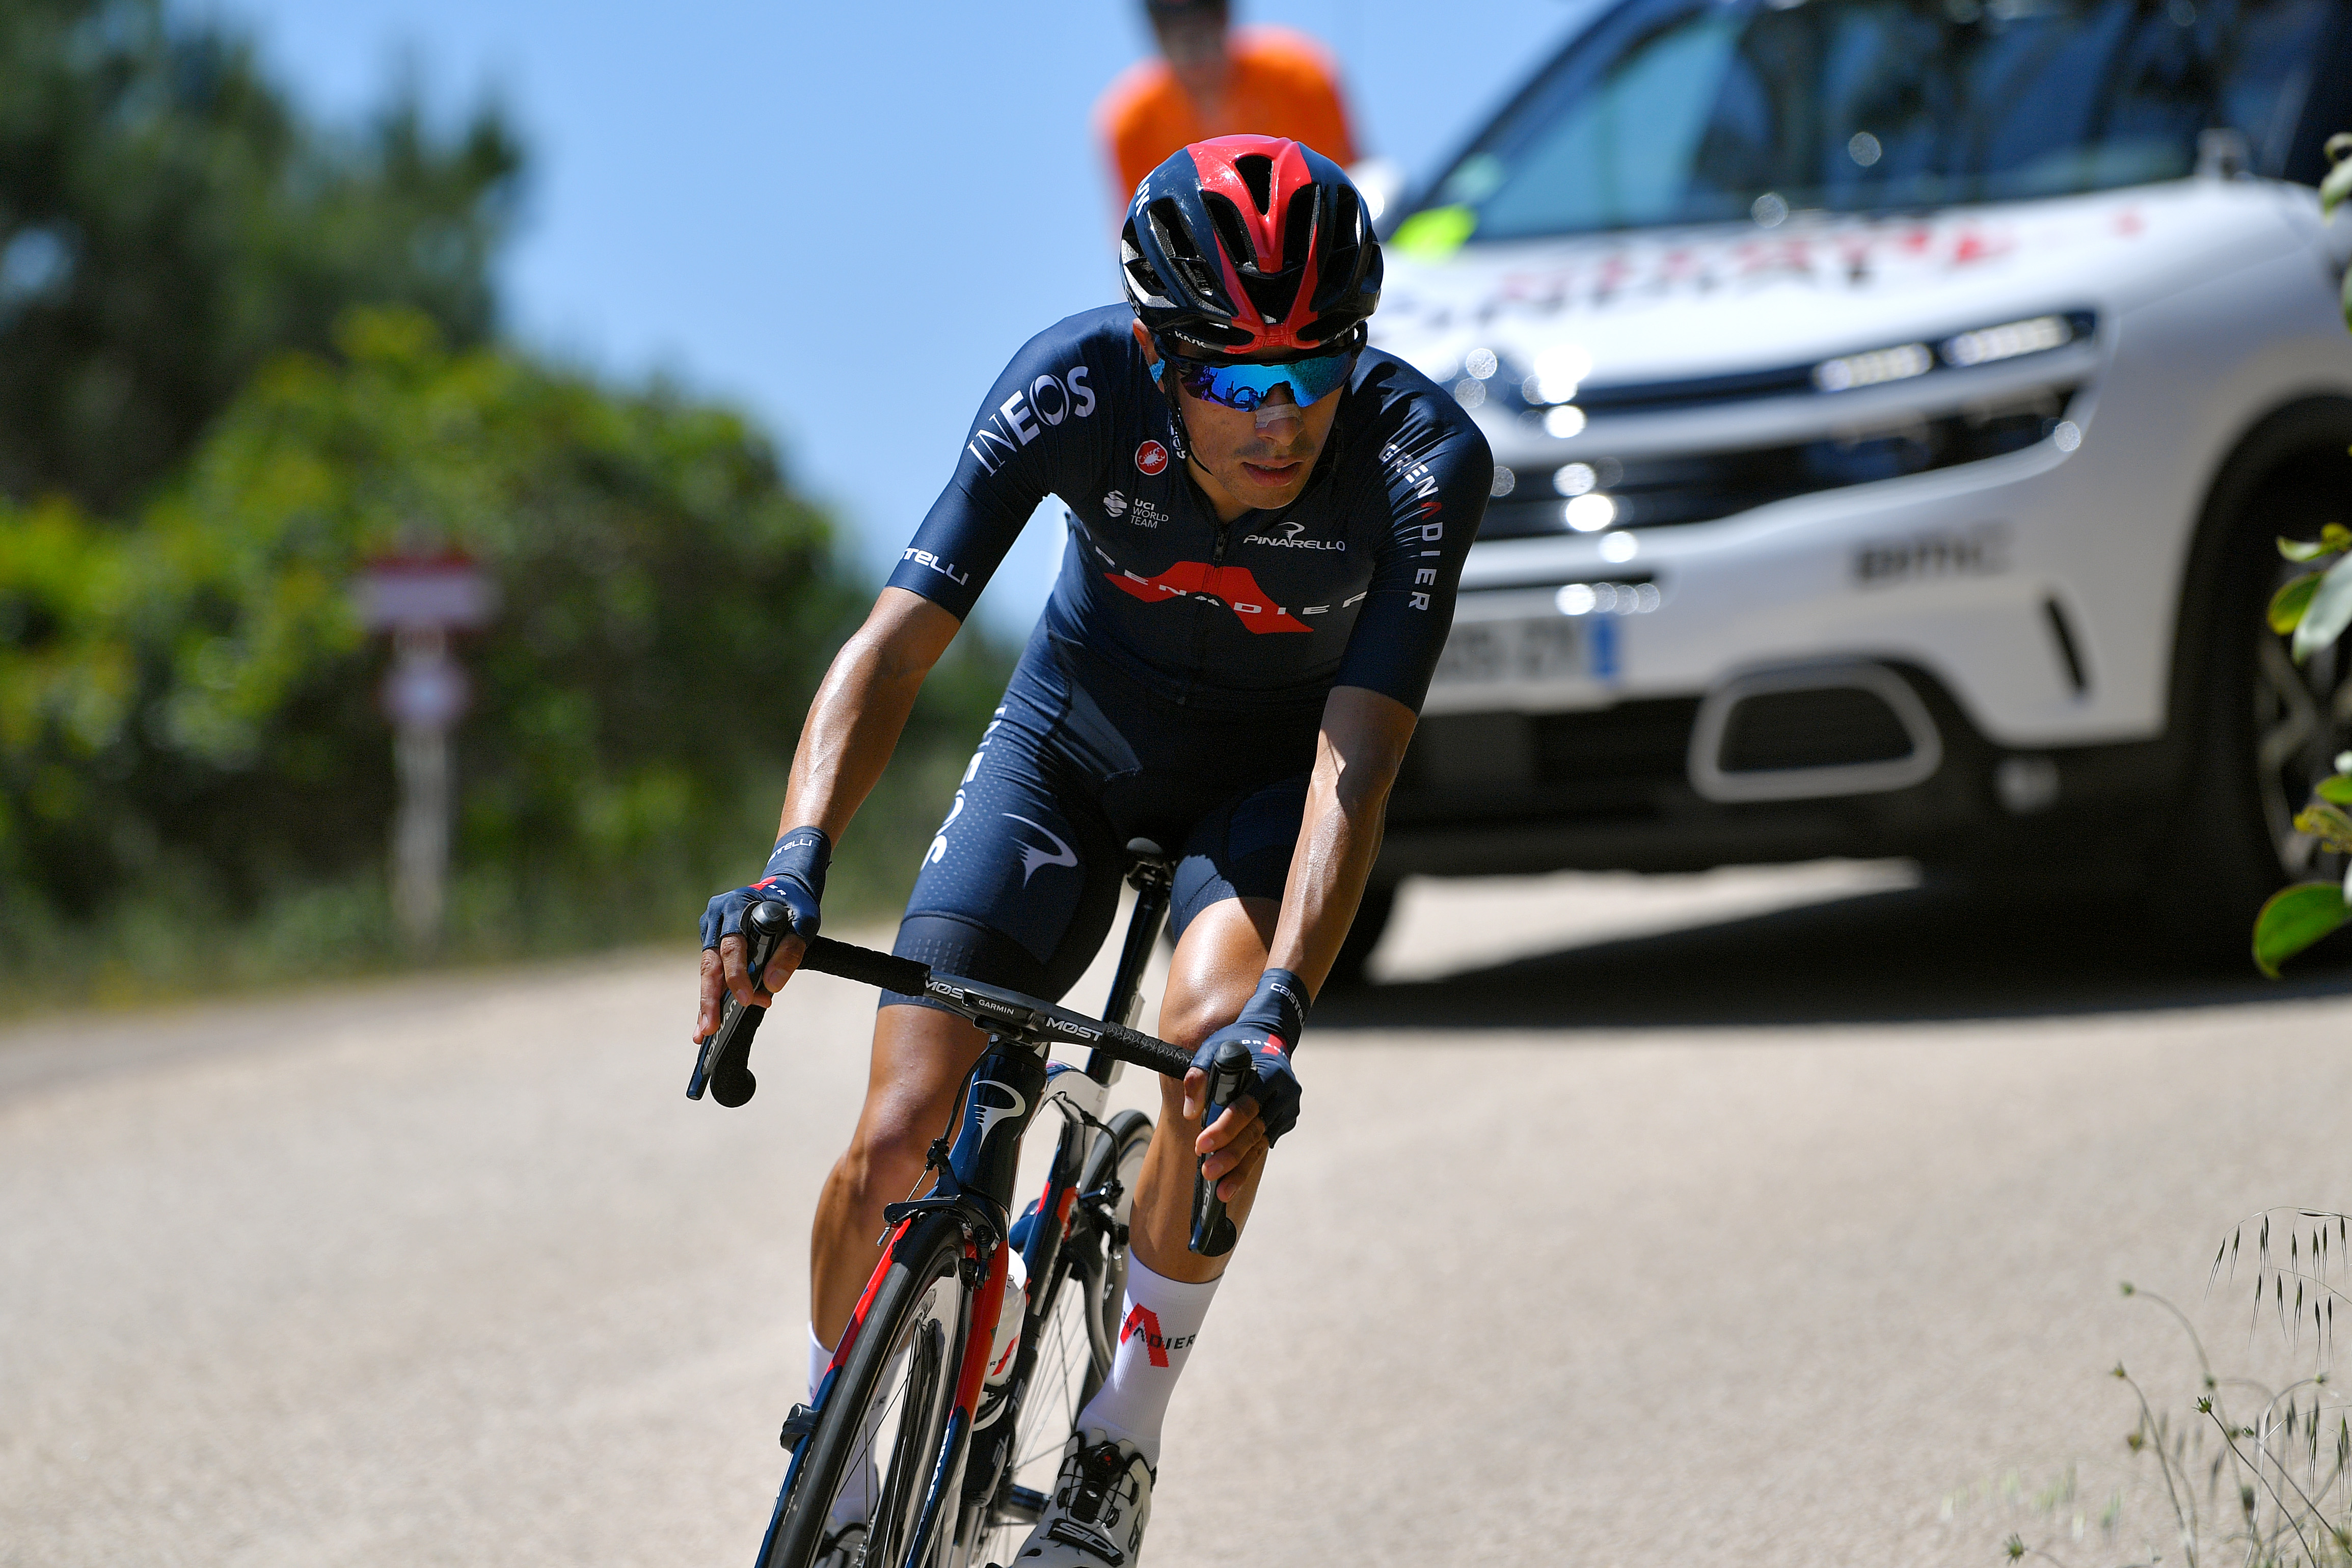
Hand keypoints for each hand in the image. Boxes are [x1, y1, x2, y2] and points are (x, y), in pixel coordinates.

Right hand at [694, 828, 828, 1040]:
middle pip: (711, 962)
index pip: (732, 945)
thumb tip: (773, 985)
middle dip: (710, 998)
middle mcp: (717, 917)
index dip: (737, 974)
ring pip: (708, 972)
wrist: (785, 891)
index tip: (746, 1000)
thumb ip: (791, 951)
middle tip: (709, 1028)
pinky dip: (713, 997)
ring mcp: (712, 931)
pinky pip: (713, 974)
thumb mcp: (804, 922)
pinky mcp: (713, 945)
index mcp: (736, 906)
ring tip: (704, 1032)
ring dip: (709, 1003)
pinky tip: (706, 1021)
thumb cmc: (796, 906)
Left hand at [1182, 1023, 1299, 1200]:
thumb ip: (1198, 1076)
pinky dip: (1247, 1163)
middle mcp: (1282, 1093)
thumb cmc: (1236, 1044)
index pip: (1244, 1107)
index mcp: (1268, 1073)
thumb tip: (1190, 1113)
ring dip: (1240, 1170)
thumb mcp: (1212, 1048)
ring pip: (1261, 1145)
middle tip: (1208, 1173)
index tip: (1201, 1146)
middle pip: (1254, 1131)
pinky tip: (1232, 1182)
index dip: (1223, 1128)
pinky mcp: (1284, 1121)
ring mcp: (1286, 1109)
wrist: (1270, 1037)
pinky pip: (1264, 1146)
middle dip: (1230, 1155)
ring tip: (1221, 1192)